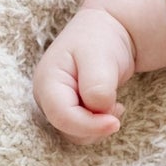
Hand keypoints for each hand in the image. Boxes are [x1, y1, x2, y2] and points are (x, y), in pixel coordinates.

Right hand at [32, 7, 135, 142]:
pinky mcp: (70, 110)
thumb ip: (97, 84)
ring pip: (75, 133)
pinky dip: (99, 124)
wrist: (107, 32)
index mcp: (47, 82)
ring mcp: (57, 105)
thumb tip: (98, 108)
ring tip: (115, 105)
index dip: (89, 125)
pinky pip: (83, 129)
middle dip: (95, 126)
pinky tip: (112, 107)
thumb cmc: (100, 39)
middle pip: (67, 129)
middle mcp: (47, 97)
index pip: (62, 117)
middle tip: (118, 107)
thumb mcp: (100, 56)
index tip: (116, 122)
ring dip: (98, 126)